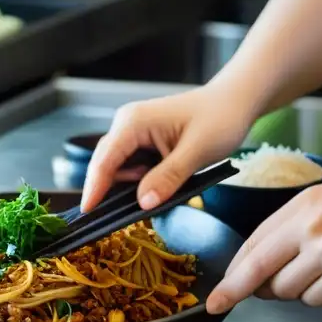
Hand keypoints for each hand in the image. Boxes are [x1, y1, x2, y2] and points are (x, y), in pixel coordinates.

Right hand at [81, 85, 251, 212]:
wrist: (234, 102)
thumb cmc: (220, 119)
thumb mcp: (197, 152)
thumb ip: (168, 177)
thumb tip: (143, 203)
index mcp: (133, 122)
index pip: (104, 161)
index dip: (94, 189)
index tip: (87, 215)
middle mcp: (126, 124)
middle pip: (104, 164)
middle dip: (108, 191)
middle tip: (118, 218)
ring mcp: (132, 131)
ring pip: (117, 168)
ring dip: (129, 186)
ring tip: (160, 189)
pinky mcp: (141, 140)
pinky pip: (131, 166)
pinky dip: (139, 181)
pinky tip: (159, 184)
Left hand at [206, 176, 321, 315]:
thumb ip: (284, 228)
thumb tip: (252, 269)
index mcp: (303, 214)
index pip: (252, 256)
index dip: (231, 283)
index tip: (216, 301)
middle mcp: (318, 240)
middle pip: (272, 285)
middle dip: (274, 288)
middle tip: (297, 273)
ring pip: (302, 298)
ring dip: (313, 289)